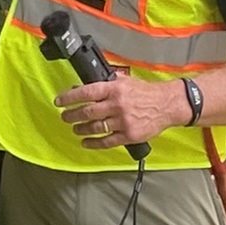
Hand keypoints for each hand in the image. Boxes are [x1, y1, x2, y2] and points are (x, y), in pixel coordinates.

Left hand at [54, 74, 187, 149]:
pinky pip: (107, 142)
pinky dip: (94, 143)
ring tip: (75, 128)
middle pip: (88, 112)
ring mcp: (123, 121)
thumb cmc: (144, 92)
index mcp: (114, 89)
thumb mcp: (124, 81)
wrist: (165, 105)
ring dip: (81, 129)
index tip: (59, 101)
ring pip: (96, 127)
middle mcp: (117, 105)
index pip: (86, 92)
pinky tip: (86, 142)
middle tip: (65, 117)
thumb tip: (81, 87)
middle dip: (72, 115)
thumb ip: (104, 84)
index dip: (70, 97)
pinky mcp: (128, 135)